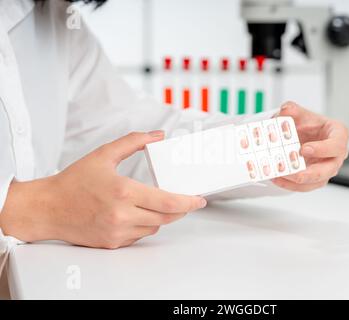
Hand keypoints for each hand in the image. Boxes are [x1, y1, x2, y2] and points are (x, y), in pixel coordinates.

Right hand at [0, 131, 206, 248]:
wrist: (48, 208)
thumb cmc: (73, 181)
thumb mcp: (104, 155)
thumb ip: (133, 142)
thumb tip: (157, 135)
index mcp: (124, 192)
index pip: (168, 202)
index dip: (189, 202)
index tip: (200, 200)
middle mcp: (122, 215)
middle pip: (167, 218)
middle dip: (181, 209)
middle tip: (186, 201)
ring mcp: (117, 232)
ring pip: (154, 227)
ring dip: (161, 216)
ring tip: (154, 203)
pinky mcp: (112, 243)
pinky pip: (139, 236)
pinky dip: (144, 225)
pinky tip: (135, 213)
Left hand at [272, 102, 348, 191]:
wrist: (304, 134)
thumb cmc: (310, 125)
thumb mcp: (301, 114)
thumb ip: (293, 109)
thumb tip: (285, 109)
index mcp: (338, 135)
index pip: (336, 145)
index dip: (322, 149)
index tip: (304, 149)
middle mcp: (336, 155)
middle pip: (329, 169)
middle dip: (311, 173)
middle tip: (295, 172)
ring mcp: (327, 168)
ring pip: (317, 181)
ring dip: (298, 182)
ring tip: (281, 176)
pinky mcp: (316, 179)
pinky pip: (306, 186)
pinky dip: (291, 185)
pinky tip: (278, 179)